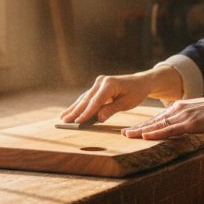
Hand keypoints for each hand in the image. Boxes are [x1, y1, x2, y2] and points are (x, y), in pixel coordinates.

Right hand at [59, 65, 182, 124]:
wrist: (140, 82)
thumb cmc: (136, 93)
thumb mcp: (127, 103)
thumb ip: (111, 109)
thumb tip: (98, 118)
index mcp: (109, 84)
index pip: (96, 101)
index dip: (86, 113)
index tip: (78, 122)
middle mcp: (101, 81)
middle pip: (86, 99)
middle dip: (75, 111)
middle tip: (64, 121)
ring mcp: (98, 83)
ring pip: (84, 98)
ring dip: (74, 108)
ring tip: (62, 118)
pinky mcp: (97, 87)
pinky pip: (87, 98)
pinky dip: (79, 105)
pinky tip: (70, 112)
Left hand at [122, 95, 203, 139]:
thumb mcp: (197, 113)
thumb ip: (186, 118)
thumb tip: (180, 126)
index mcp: (178, 107)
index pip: (157, 118)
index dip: (144, 124)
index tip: (132, 129)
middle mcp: (176, 110)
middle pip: (153, 121)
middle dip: (138, 128)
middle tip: (123, 133)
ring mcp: (182, 116)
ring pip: (157, 125)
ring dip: (141, 131)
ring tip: (128, 135)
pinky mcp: (189, 124)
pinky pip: (169, 130)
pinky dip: (156, 134)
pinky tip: (145, 136)